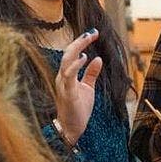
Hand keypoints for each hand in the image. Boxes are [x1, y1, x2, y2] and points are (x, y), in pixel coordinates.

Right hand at [54, 29, 102, 143]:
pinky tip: (85, 58)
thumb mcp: (87, 88)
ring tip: (88, 38)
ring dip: (77, 48)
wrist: (71, 129)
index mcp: (67, 75)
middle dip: (80, 41)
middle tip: (93, 32)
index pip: (72, 54)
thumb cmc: (77, 109)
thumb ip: (91, 74)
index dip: (81, 42)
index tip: (94, 33)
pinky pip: (69, 75)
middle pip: (68, 53)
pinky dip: (76, 65)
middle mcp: (62, 76)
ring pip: (66, 60)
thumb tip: (97, 59)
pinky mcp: (67, 93)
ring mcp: (63, 84)